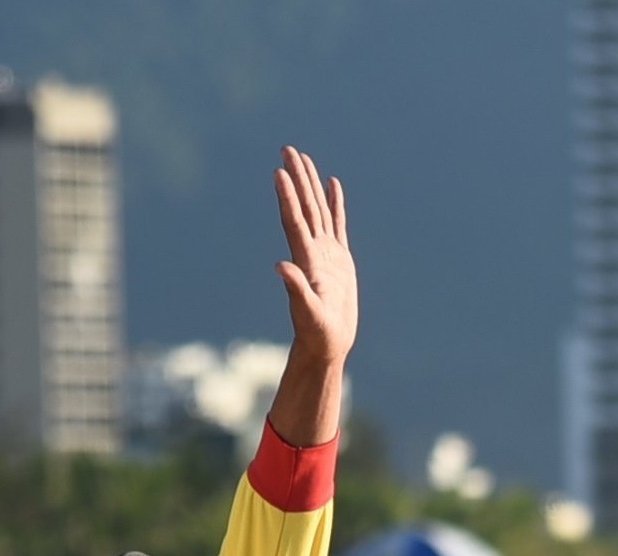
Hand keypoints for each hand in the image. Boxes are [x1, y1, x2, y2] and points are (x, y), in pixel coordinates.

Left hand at [267, 146, 355, 445]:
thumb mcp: (309, 314)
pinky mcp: (339, 260)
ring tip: (303, 158)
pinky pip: (337, 224)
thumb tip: (280, 267)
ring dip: (310, 184)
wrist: (327, 345)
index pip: (295, 221)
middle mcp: (313, 251)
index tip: (279, 171)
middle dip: (296, 178)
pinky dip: (334, 203)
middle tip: (287, 149)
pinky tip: (332, 185)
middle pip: (304, 207)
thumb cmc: (318, 334)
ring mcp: (326, 253)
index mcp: (306, 260)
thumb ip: (296, 290)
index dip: (288, 197)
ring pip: (318, 210)